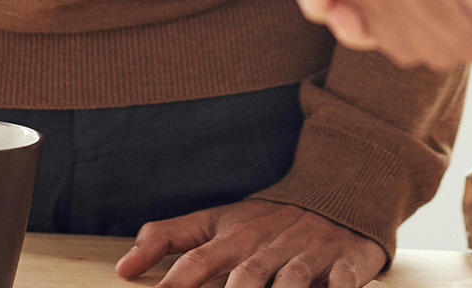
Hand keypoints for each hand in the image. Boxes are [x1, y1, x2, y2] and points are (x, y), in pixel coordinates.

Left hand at [115, 199, 384, 287]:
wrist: (338, 193)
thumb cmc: (268, 219)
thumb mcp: (217, 220)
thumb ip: (168, 237)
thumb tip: (123, 268)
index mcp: (236, 238)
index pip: (199, 262)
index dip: (176, 284)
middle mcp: (270, 247)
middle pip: (246, 278)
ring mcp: (311, 254)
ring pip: (292, 281)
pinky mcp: (348, 262)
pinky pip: (345, 280)